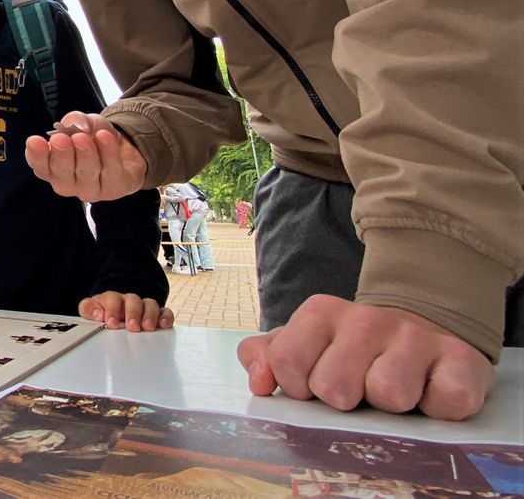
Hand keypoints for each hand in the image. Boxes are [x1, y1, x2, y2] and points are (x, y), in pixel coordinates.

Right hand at [25, 111, 147, 201]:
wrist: (124, 150)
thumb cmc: (94, 138)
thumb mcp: (82, 122)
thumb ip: (76, 120)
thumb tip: (78, 126)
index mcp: (52, 168)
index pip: (39, 166)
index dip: (36, 155)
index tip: (34, 141)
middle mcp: (67, 183)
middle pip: (61, 173)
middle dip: (61, 155)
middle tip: (60, 139)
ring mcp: (90, 190)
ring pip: (86, 174)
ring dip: (85, 154)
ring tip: (82, 136)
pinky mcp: (113, 189)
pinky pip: (110, 172)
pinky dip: (108, 154)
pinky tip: (105, 137)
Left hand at [81, 292, 174, 331]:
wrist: (112, 311)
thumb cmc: (102, 313)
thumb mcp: (90, 310)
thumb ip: (88, 309)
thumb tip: (98, 314)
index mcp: (112, 298)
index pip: (112, 298)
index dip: (112, 310)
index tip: (111, 323)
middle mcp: (129, 301)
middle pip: (133, 300)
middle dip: (133, 313)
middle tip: (132, 327)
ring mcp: (143, 307)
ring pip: (150, 304)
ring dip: (150, 315)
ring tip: (148, 328)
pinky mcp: (156, 315)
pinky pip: (164, 312)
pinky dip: (165, 317)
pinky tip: (163, 325)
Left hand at [236, 295, 494, 419]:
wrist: (423, 329)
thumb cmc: (351, 350)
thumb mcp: (303, 345)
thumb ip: (266, 358)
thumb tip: (259, 383)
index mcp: (321, 313)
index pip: (288, 363)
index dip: (299, 387)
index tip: (315, 383)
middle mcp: (368, 319)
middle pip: (335, 388)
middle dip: (345, 400)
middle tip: (360, 388)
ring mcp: (416, 337)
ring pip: (390, 395)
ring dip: (391, 407)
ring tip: (395, 388)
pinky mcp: (462, 361)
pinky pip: (445, 402)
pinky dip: (437, 408)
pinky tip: (430, 392)